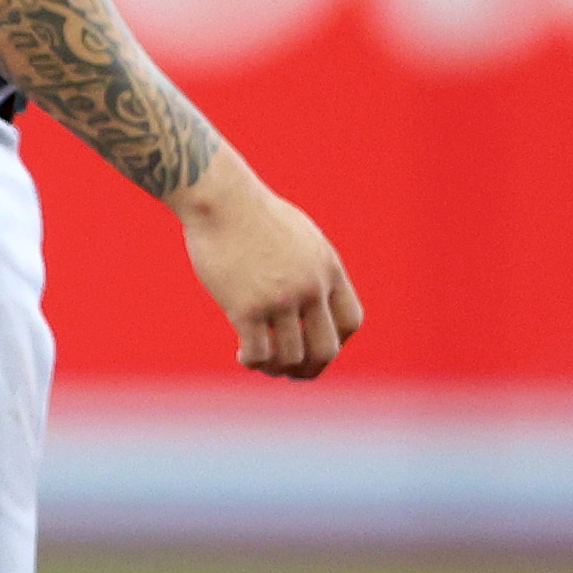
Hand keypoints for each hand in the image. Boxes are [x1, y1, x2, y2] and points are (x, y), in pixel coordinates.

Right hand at [176, 153, 360, 378]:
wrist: (222, 200)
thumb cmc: (255, 215)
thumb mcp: (300, 237)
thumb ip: (312, 268)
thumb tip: (314, 301)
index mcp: (328, 268)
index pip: (350, 322)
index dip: (337, 342)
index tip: (315, 345)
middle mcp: (310, 287)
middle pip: (326, 349)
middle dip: (311, 369)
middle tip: (292, 372)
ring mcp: (279, 299)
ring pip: (290, 357)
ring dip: (276, 368)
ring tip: (261, 362)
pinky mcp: (246, 307)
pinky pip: (258, 352)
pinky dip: (252, 362)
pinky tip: (242, 355)